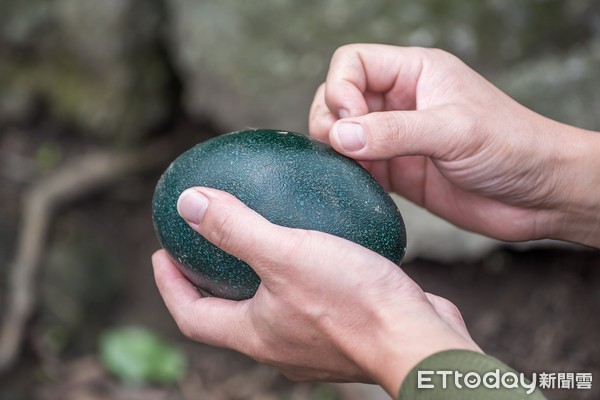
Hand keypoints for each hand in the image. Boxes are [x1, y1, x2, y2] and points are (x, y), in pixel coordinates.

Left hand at [153, 187, 480, 395]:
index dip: (169, 286)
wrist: (419, 338)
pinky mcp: (344, 329)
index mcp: (255, 334)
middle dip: (211, 282)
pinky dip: (299, 274)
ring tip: (259, 240)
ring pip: (271, 308)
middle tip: (205, 245)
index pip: (192, 315)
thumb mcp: (286, 253)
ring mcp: (313, 341)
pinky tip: (318, 243)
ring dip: (257, 278)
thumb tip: (187, 203)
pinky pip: (309, 299)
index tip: (161, 253)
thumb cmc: (353, 302)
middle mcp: (279, 344)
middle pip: (228, 315)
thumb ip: (235, 229)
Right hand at [310, 44, 599, 246]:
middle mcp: (400, 100)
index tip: (351, 122)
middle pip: (338, 97)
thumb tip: (339, 135)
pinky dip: (350, 176)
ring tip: (354, 169)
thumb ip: (393, 132)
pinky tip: (363, 187)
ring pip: (343, 134)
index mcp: (414, 72)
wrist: (538, 194)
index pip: (352, 63)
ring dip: (337, 150)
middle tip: (345, 148)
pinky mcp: (398, 170)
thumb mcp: (452, 131)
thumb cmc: (511, 146)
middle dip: (331, 120)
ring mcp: (397, 137)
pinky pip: (358, 167)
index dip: (340, 89)